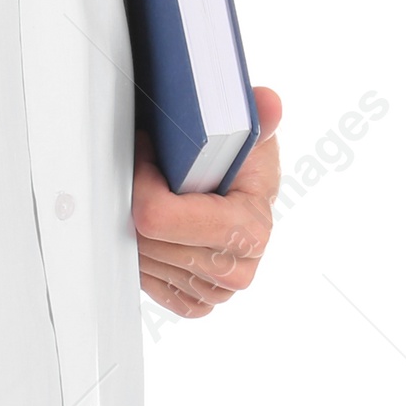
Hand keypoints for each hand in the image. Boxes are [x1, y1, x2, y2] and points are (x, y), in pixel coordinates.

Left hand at [133, 87, 282, 317]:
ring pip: (141, 259)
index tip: (150, 150)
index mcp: (251, 229)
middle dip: (139, 198)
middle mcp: (238, 269)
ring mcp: (215, 291)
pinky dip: (144, 252)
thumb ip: (253, 117)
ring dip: (137, 223)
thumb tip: (268, 103)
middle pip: (146, 239)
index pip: (161, 217)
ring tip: (156, 194)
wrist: (232, 186)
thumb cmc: (234, 157)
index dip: (144, 179)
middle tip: (150, 170)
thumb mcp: (241, 128)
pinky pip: (148, 282)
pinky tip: (158, 228)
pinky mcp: (194, 302)